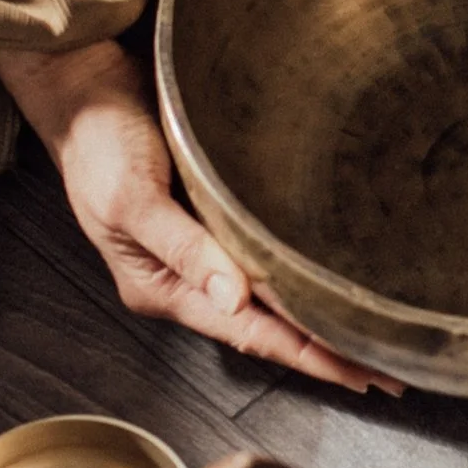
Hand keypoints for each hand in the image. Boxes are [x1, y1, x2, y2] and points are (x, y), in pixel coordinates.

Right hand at [0, 38, 403, 394]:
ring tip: (368, 337)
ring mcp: (198, 248)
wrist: (82, 91)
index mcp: (161, 286)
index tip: (356, 376)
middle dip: (323, 350)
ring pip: (268, 297)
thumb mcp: (132, 198)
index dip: (305, 357)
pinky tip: (327, 280)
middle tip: (385, 373)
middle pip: (265, 326)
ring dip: (316, 316)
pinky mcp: (210, 215)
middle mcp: (185, 277)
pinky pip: (263, 257)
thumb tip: (235, 299)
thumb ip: (183, 248)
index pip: (247, 333)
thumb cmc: (97, 142)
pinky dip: (297, 275)